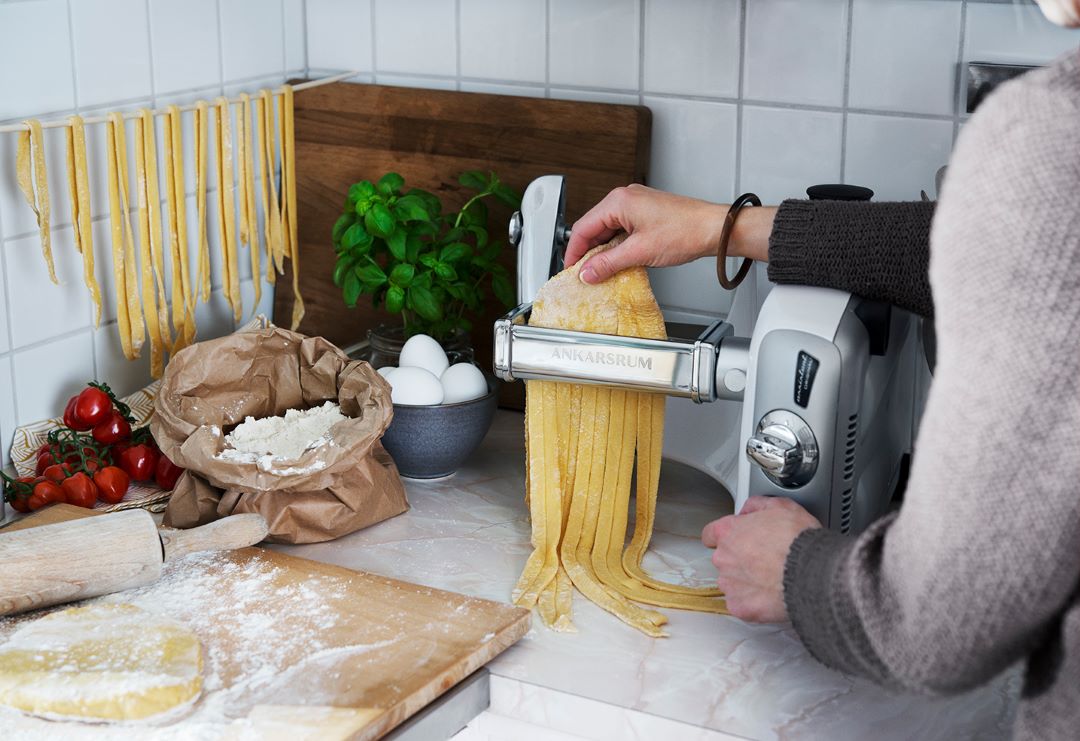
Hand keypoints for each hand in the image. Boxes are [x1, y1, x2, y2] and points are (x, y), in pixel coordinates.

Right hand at [564, 185, 728, 283]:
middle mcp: (625, 199)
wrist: (714, 229)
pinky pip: (622, 230)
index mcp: (619, 201)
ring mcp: (637, 205)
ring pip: (608, 230)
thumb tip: (588, 272)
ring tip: (602, 271)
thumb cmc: (686, 231)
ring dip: (604, 251)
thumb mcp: (640, 252)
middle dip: (588, 252)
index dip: (573, 252)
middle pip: (594, 228)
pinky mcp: (646, 213)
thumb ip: (608, 263)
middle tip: (585, 274)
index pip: (583, 227)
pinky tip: (619, 262)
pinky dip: (617, 247)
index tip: (571, 269)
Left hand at [701, 496, 821, 622]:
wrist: (813, 572)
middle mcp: (724, 558)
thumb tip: (749, 510)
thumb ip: (757, 505)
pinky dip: (754, 602)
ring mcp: (730, 585)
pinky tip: (771, 595)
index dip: (723, 537)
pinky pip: (742, 605)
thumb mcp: (781, 506)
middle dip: (740, 559)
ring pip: (732, 583)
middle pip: (724, 559)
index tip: (734, 540)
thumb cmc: (799, 541)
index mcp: (729, 532)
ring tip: (772, 578)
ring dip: (747, 581)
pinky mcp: (740, 607)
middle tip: (765, 559)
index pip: (710, 534)